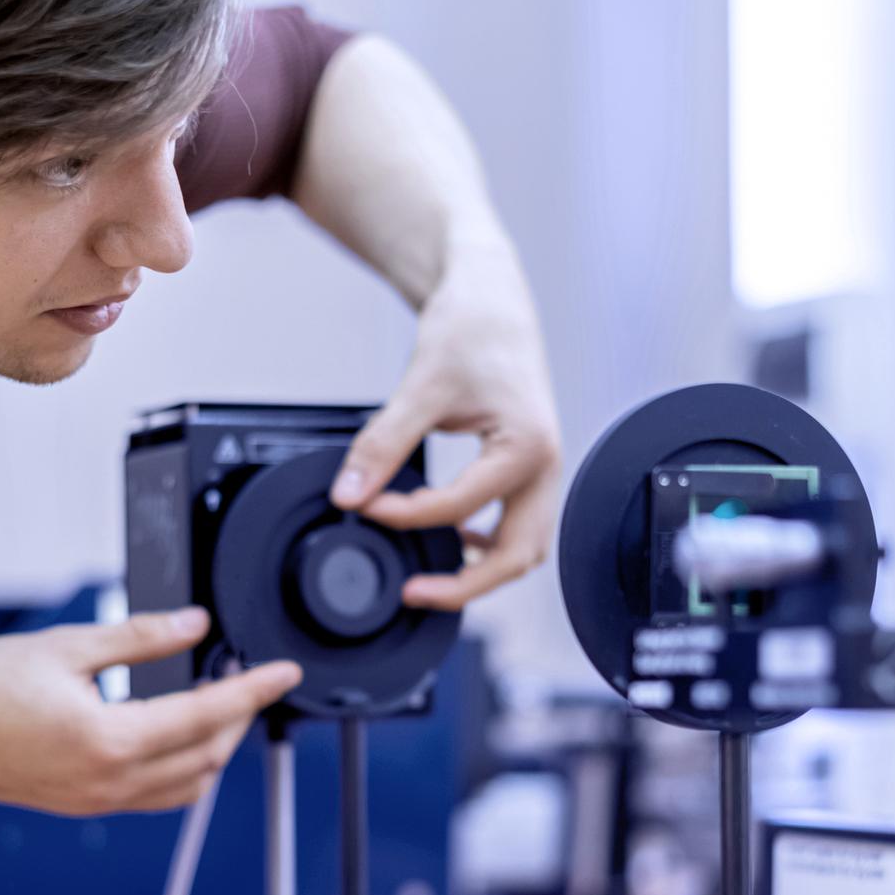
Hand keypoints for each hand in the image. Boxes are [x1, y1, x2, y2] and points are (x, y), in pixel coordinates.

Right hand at [0, 608, 301, 814]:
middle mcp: (110, 782)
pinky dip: (181, 765)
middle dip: (239, 718)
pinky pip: (154, 794)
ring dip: (213, 746)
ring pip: (186, 785)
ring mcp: (97, 801)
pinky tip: (174, 731)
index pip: (206, 716)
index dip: (254, 691)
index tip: (285, 673)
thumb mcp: (64, 646)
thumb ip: (139, 638)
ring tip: (219, 701)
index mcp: (110, 741)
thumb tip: (195, 625)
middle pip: (206, 757)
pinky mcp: (83, 804)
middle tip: (250, 675)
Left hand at [330, 238, 560, 609]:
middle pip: (518, 556)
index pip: (459, 505)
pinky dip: (485, 546)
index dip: (403, 514)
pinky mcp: (527, 470)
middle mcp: (545, 466)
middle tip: (412, 592)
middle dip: (466, 584)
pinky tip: (448, 538)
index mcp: (527, 447)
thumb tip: (348, 493)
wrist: (492, 302)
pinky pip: (516, 526)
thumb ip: (383, 444)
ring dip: (480, 572)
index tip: (362, 506)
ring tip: (427, 577)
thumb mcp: (421, 388)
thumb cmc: (471, 332)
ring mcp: (541, 472)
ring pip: (523, 548)